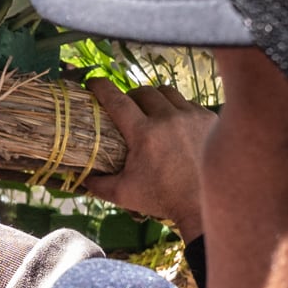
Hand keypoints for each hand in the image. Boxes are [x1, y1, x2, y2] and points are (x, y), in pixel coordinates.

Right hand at [81, 80, 216, 242]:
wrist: (204, 204)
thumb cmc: (162, 199)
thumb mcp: (124, 194)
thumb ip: (98, 184)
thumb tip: (79, 175)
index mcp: (144, 134)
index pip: (117, 100)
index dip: (101, 88)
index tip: (92, 83)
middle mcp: (168, 119)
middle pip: (142, 91)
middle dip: (130, 96)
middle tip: (126, 108)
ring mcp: (191, 116)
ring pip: (166, 92)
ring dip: (154, 98)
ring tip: (150, 112)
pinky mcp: (207, 118)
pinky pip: (187, 103)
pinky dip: (176, 109)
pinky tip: (174, 124)